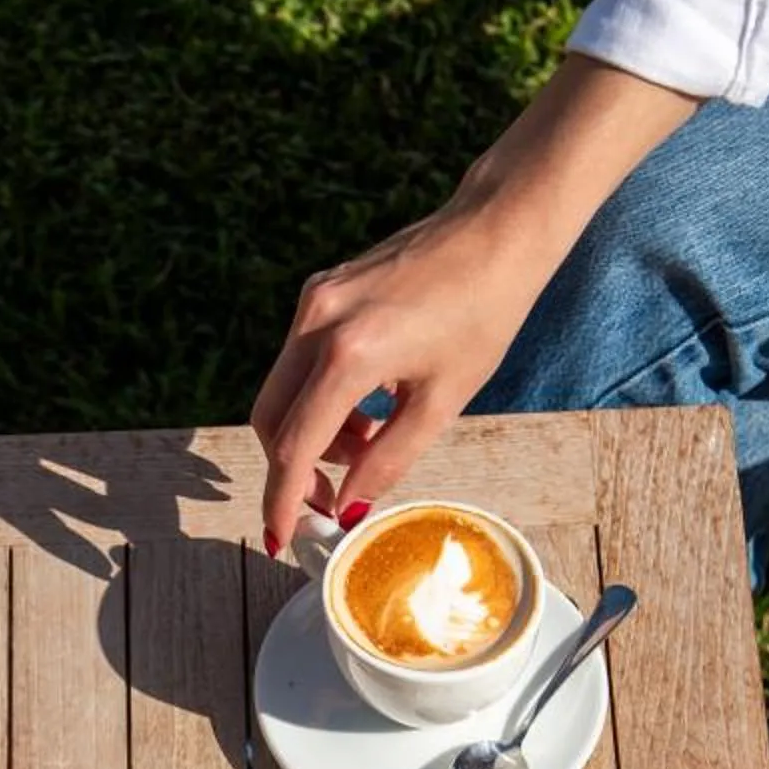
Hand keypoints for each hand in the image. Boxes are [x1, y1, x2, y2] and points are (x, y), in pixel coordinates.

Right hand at [249, 58, 702, 554]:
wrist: (497, 231)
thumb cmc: (484, 311)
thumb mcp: (442, 401)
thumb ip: (388, 461)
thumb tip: (350, 508)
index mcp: (350, 353)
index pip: (295, 446)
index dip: (283, 500)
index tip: (280, 537)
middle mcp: (318, 322)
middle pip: (271, 419)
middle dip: (292, 467)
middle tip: (331, 497)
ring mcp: (314, 301)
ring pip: (282, 390)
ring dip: (312, 431)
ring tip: (367, 442)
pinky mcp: (321, 290)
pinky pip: (300, 360)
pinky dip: (321, 395)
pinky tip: (367, 403)